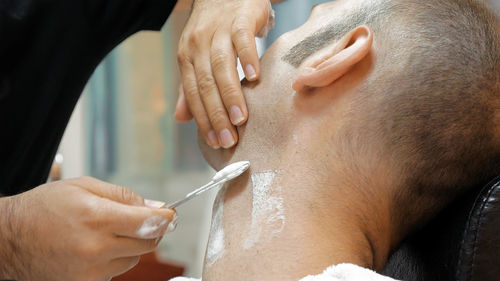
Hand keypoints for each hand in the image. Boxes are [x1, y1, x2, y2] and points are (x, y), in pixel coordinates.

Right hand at [0, 177, 175, 280]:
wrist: (9, 239)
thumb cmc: (43, 208)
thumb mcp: (84, 186)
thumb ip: (123, 196)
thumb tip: (155, 205)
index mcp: (97, 218)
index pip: (149, 222)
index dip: (167, 218)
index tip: (172, 215)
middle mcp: (96, 248)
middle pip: (148, 243)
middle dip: (154, 230)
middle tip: (148, 219)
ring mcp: (91, 270)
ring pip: (134, 258)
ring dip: (133, 243)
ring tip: (111, 230)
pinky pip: (116, 270)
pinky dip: (116, 257)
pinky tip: (99, 246)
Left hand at [176, 0, 274, 148]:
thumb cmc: (213, 29)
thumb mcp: (196, 57)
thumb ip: (190, 88)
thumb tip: (181, 119)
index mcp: (187, 57)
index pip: (192, 93)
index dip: (202, 119)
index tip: (214, 141)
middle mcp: (198, 44)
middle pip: (206, 84)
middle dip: (216, 114)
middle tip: (228, 139)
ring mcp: (218, 30)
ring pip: (221, 65)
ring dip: (230, 94)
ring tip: (241, 119)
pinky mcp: (239, 18)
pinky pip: (241, 39)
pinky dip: (247, 57)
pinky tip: (254, 78)